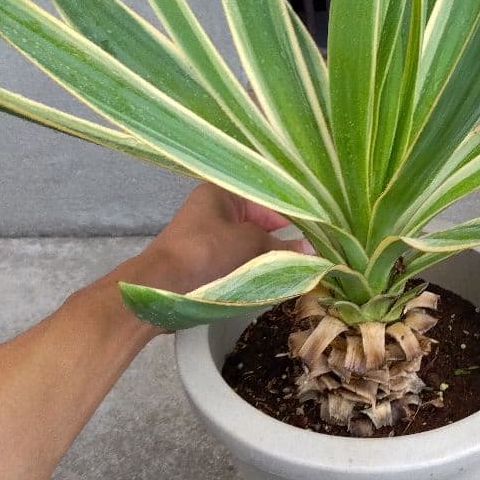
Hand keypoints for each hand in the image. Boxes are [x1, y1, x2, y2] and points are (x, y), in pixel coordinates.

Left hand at [128, 183, 312, 296]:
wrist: (161, 288)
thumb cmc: (205, 253)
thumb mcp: (250, 244)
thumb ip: (281, 246)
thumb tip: (312, 251)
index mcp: (221, 192)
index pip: (266, 199)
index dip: (293, 217)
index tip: (317, 235)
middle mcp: (212, 209)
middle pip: (257, 222)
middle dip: (281, 240)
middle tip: (310, 255)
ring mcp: (205, 235)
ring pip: (247, 243)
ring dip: (267, 256)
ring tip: (295, 269)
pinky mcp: (201, 260)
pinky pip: (235, 259)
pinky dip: (251, 267)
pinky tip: (270, 279)